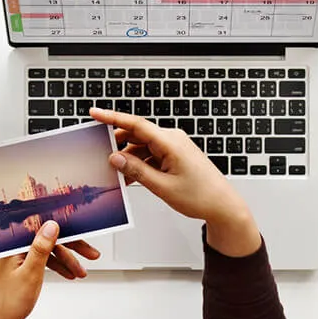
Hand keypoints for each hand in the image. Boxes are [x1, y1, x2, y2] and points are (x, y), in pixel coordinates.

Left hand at [0, 222, 99, 318]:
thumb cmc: (9, 302)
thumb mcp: (30, 273)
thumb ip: (41, 248)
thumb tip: (51, 226)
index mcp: (13, 245)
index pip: (43, 229)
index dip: (65, 230)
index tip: (82, 233)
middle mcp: (15, 247)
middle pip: (48, 239)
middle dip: (71, 248)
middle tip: (91, 254)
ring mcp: (18, 256)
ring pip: (49, 251)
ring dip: (67, 260)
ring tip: (81, 272)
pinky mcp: (22, 264)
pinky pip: (43, 260)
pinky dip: (57, 266)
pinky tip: (68, 274)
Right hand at [89, 106, 260, 256]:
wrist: (222, 205)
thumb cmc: (201, 196)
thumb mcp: (162, 186)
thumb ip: (137, 171)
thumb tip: (116, 159)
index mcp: (170, 142)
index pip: (136, 124)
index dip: (112, 118)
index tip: (95, 113)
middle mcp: (172, 139)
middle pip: (136, 135)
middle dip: (118, 145)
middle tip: (101, 156)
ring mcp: (174, 147)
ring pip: (142, 148)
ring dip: (129, 160)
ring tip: (118, 176)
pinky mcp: (175, 155)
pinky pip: (151, 155)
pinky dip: (140, 165)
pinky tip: (131, 178)